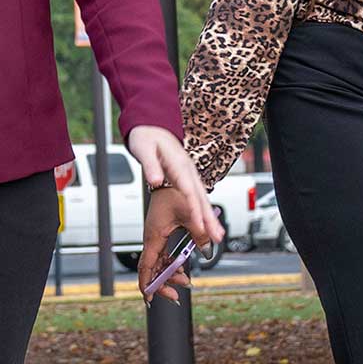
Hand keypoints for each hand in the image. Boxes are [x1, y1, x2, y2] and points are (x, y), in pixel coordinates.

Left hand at [124, 126, 224, 246]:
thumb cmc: (147, 137)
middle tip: (218, 236)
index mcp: (178, 164)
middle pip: (201, 198)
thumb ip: (150, 166)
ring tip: (217, 234)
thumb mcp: (144, 149)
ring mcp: (190, 174)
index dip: (195, 210)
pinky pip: (198, 196)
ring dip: (210, 217)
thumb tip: (155, 181)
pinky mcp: (187, 177)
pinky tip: (207, 221)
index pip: (189, 191)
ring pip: (202, 198)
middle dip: (210, 218)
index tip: (200, 226)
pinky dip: (204, 210)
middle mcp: (188, 170)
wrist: (152, 127)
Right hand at [136, 184, 208, 303]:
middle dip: (163, 283)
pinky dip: (171, 264)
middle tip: (176, 294)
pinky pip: (163, 255)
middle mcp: (152, 240)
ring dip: (170, 274)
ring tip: (186, 280)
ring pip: (159, 264)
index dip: (147, 284)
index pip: (146, 267)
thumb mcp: (191, 215)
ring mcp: (156, 239)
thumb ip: (200, 235)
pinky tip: (182, 268)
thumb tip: (208, 250)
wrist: (170, 181)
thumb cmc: (174, 194)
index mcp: (154, 237)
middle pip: (152, 269)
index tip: (150, 298)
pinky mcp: (161, 236)